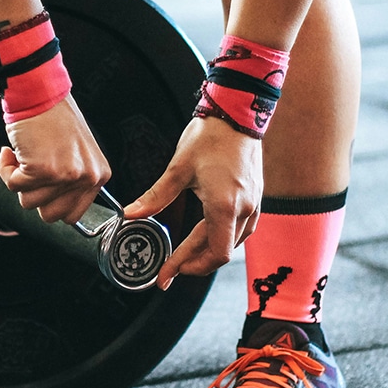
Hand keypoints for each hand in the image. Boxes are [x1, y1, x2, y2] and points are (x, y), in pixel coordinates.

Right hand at [0, 94, 111, 223]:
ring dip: (19, 180)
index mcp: (98, 175)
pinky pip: (13, 185)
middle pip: (50, 216)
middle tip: (33, 170)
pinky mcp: (41, 170)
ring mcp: (65, 175)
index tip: (44, 186)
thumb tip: (55, 207)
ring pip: (28, 202)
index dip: (51, 203)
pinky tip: (12, 151)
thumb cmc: (54, 117)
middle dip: (34, 195)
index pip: (72, 215)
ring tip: (25, 155)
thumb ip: (72, 181)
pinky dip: (6, 169)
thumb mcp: (77, 154)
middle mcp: (86, 177)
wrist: (39, 92)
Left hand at [123, 116, 262, 289]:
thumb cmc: (211, 136)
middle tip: (170, 269)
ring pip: (233, 243)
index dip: (188, 268)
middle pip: (220, 253)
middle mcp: (244, 210)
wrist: (239, 112)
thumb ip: (155, 196)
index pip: (213, 254)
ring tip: (185, 256)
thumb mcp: (178, 169)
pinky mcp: (256, 198)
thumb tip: (131, 214)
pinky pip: (241, 230)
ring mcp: (254, 204)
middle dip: (193, 264)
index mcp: (225, 206)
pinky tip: (207, 237)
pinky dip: (222, 239)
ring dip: (208, 253)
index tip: (167, 274)